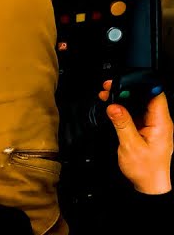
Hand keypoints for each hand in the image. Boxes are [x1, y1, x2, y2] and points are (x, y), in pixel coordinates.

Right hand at [99, 80, 172, 194]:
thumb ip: (122, 124)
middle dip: (127, 89)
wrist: (149, 186)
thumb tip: (114, 106)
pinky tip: (112, 108)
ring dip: (124, 99)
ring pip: (139, 104)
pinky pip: (135, 114)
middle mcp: (159, 122)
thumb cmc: (146, 170)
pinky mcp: (145, 130)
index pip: (155, 95)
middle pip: (145, 97)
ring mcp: (152, 126)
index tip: (123, 82)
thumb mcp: (131, 146)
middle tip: (109, 88)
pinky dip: (124, 109)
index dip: (140, 84)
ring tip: (106, 96)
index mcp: (161, 123)